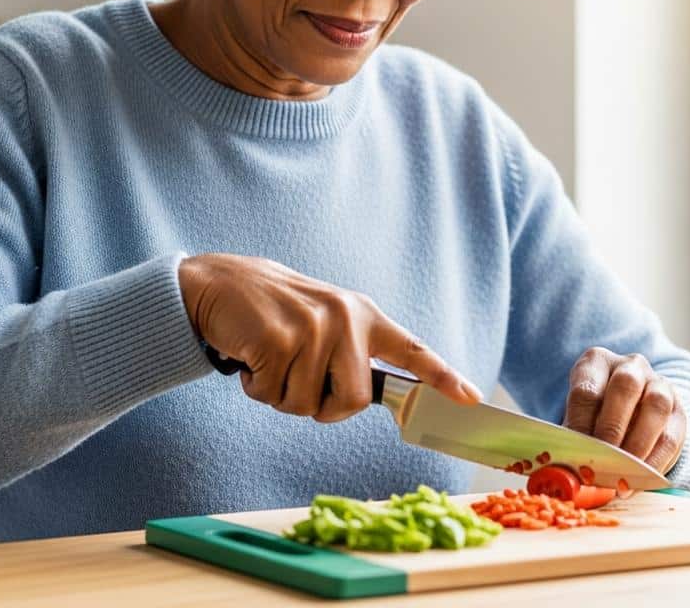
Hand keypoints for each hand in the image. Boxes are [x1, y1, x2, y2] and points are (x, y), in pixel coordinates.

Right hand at [179, 253, 481, 422]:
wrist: (219, 283)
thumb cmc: (274, 311)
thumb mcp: (323, 319)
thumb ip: (350, 350)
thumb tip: (368, 396)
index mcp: (361, 314)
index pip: (410, 349)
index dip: (441, 377)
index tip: (470, 398)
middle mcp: (344, 318)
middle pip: (354, 403)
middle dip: (322, 405)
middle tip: (296, 376)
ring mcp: (311, 327)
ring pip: (306, 406)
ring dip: (280, 393)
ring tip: (269, 356)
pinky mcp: (277, 338)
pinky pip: (271, 395)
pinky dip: (255, 386)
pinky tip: (250, 354)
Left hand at [563, 347, 685, 472]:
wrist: (632, 409)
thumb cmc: (596, 413)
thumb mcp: (580, 415)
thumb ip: (577, 435)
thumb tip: (569, 467)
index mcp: (597, 361)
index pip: (587, 388)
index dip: (581, 423)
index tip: (578, 451)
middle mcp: (631, 366)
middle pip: (625, 386)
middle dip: (612, 426)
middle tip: (603, 458)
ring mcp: (659, 384)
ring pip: (656, 406)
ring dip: (638, 444)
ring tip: (624, 472)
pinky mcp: (679, 411)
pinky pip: (672, 436)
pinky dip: (655, 460)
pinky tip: (641, 477)